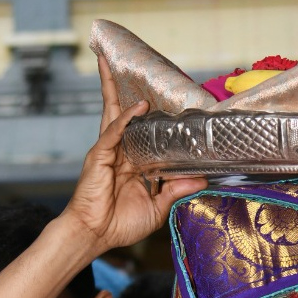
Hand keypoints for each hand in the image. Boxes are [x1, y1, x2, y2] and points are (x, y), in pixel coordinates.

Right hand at [61, 55, 207, 255]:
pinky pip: (113, 132)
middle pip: (123, 113)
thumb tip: (201, 178)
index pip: (143, 132)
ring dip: (116, 88)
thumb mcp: (158, 206)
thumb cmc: (120, 224)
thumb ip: (176, 189)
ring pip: (114, 114)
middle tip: (128, 63)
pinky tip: (138, 105)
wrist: (95, 235)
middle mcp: (120, 152)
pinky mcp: (99, 156)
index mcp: (133, 163)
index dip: (152, 116)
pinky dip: (125, 118)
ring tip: (115, 63)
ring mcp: (108, 152)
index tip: (167, 100)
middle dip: (123, 88)